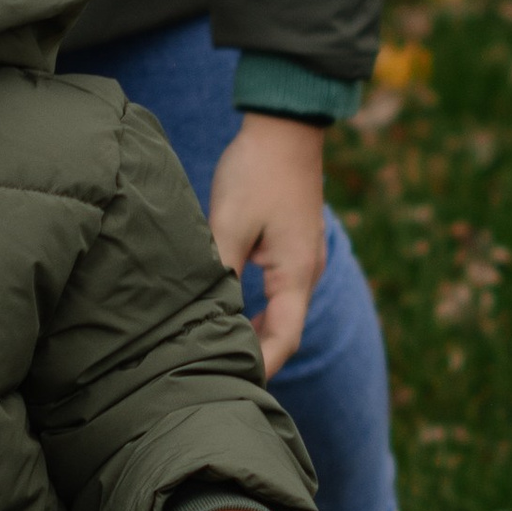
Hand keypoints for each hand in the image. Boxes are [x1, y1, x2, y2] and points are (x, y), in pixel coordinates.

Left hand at [206, 113, 328, 381]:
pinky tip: (231, 312)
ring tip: (221, 351)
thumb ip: (219, 271)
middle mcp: (307, 272)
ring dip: (256, 334)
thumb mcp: (229, 222)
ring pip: (282, 313)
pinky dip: (258, 311)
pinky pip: (280, 292)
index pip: (284, 340)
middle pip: (285, 332)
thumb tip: (205, 313)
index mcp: (296, 273)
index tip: (231, 385)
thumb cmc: (257, 171)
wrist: (285, 125)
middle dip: (257, 358)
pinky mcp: (294, 246)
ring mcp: (304, 259)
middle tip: (219, 377)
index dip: (260, 367)